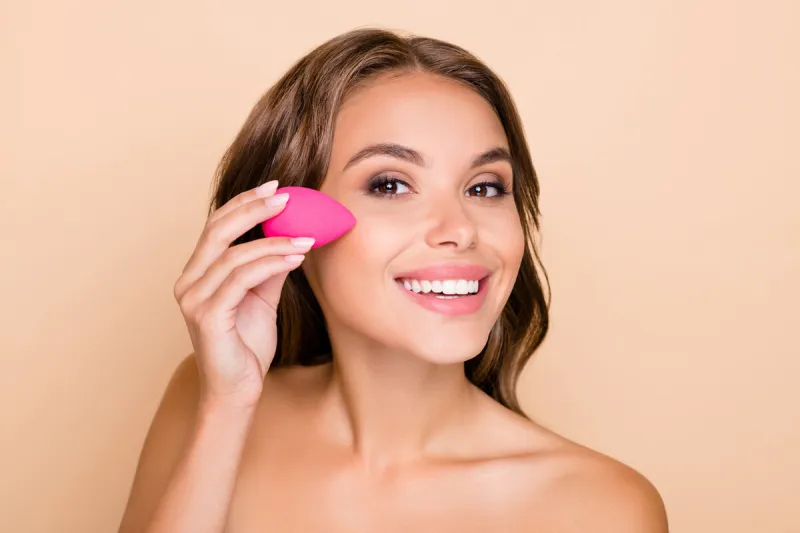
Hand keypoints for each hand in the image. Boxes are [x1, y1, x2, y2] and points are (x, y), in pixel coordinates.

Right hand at [173, 181, 312, 407]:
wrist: (237, 391)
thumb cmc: (246, 347)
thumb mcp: (262, 299)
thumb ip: (269, 268)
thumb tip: (291, 237)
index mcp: (198, 273)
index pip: (217, 226)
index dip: (244, 203)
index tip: (275, 188)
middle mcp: (189, 281)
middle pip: (218, 230)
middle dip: (253, 209)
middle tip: (286, 198)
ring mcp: (194, 299)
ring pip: (234, 255)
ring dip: (274, 242)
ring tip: (306, 238)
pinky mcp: (206, 316)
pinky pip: (241, 279)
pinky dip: (271, 264)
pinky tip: (295, 259)